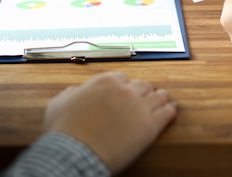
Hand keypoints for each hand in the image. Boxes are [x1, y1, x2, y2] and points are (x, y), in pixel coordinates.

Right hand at [43, 72, 176, 173]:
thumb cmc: (65, 131)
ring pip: (159, 95)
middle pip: (142, 84)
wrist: (75, 153)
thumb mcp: (59, 103)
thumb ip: (71, 93)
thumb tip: (75, 92)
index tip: (125, 92)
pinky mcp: (151, 125)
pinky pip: (168, 112)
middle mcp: (126, 90)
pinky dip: (170, 110)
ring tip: (164, 99)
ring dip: (160, 97)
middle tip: (145, 96)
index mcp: (106, 81)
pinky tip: (171, 110)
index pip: (122, 78)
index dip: (124, 86)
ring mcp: (140, 106)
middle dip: (143, 91)